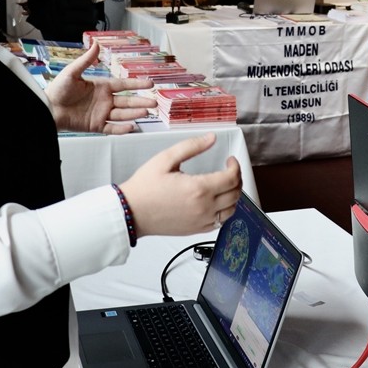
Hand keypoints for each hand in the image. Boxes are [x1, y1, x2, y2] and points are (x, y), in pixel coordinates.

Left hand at [45, 41, 156, 132]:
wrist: (48, 108)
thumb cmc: (58, 89)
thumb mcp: (72, 72)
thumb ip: (86, 60)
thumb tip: (96, 44)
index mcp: (101, 86)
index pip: (123, 85)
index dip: (137, 84)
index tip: (150, 84)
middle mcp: (105, 100)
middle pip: (127, 101)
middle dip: (141, 101)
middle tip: (154, 102)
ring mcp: (101, 113)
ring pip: (122, 114)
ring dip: (134, 113)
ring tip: (146, 112)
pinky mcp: (96, 126)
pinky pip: (111, 128)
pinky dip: (121, 129)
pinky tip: (132, 127)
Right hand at [119, 133, 243, 236]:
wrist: (131, 212)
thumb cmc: (145, 186)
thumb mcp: (165, 159)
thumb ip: (191, 146)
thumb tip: (212, 138)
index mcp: (199, 188)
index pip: (232, 178)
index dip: (235, 166)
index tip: (230, 160)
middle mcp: (204, 207)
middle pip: (236, 193)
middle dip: (237, 179)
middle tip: (229, 170)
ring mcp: (202, 221)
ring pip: (232, 209)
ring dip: (233, 195)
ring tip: (224, 185)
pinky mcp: (197, 230)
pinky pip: (221, 222)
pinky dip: (225, 210)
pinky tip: (217, 201)